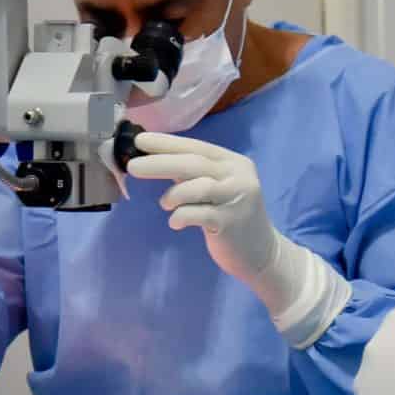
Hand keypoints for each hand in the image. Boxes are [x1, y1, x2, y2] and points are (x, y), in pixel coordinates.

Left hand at [126, 133, 347, 344]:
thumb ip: (192, 175)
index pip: (196, 147)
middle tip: (132, 166)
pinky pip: (199, 214)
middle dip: (160, 163)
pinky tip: (176, 223)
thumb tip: (153, 160)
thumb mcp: (216, 190)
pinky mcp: (231, 223)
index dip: (167, 143)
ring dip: (174, 194)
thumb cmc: (231, 218)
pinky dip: (181, 216)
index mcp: (234, 162)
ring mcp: (237, 199)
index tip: (139, 141)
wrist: (262, 254)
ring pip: (199, 186)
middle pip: (194, 163)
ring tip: (165, 204)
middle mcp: (239, 176)